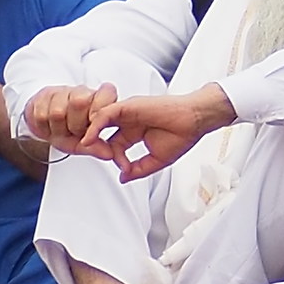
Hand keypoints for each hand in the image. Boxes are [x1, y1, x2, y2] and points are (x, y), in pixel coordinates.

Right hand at [23, 81, 120, 154]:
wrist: (44, 125)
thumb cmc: (69, 131)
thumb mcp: (84, 143)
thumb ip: (96, 147)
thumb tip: (110, 154)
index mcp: (99, 99)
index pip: (106, 92)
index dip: (99, 107)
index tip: (93, 122)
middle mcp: (82, 92)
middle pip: (80, 102)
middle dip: (75, 125)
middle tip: (75, 133)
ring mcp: (62, 92)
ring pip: (58, 111)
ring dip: (59, 128)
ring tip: (62, 131)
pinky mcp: (43, 95)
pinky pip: (41, 115)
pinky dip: (44, 128)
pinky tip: (49, 128)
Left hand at [91, 86, 236, 180]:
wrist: (194, 120)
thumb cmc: (182, 135)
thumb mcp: (156, 160)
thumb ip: (138, 169)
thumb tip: (122, 177)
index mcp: (135, 133)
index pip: (114, 146)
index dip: (113, 158)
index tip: (124, 168)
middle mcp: (129, 122)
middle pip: (103, 133)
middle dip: (97, 146)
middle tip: (100, 157)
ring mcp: (128, 113)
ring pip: (100, 121)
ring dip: (92, 135)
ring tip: (88, 148)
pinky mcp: (128, 106)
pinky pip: (105, 114)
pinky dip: (95, 125)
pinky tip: (91, 137)